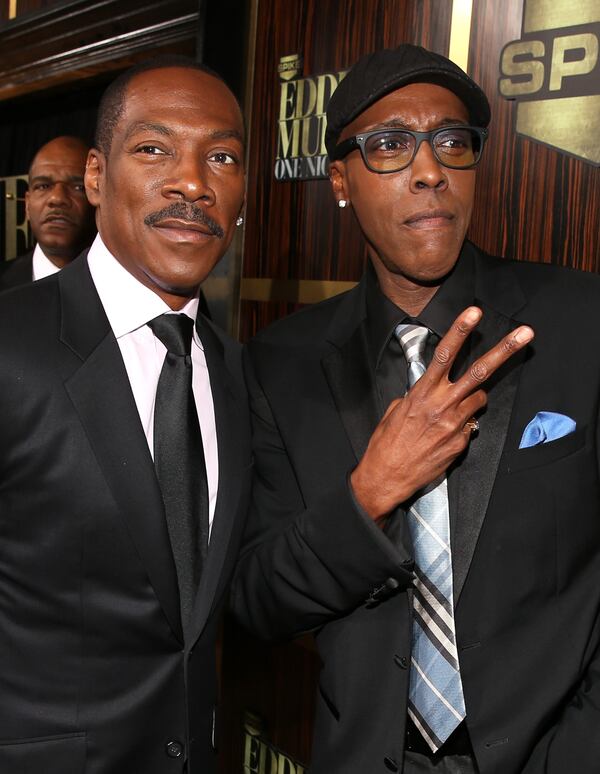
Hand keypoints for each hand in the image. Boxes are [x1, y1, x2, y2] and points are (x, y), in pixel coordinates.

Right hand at [350, 307, 533, 519]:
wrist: (386, 477)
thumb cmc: (386, 443)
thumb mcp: (395, 410)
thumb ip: (417, 395)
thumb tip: (432, 391)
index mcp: (422, 393)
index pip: (445, 355)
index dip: (460, 331)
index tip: (474, 313)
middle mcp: (442, 405)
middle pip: (480, 372)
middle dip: (504, 350)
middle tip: (526, 333)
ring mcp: (454, 425)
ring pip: (479, 398)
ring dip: (475, 397)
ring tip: (453, 408)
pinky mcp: (460, 442)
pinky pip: (469, 425)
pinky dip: (461, 425)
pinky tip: (443, 435)